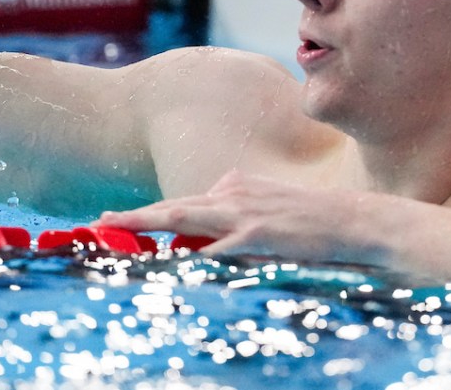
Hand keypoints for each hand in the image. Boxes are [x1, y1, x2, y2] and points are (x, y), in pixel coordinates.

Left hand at [98, 170, 388, 263]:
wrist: (352, 220)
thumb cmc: (314, 221)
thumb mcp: (270, 208)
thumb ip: (238, 214)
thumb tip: (210, 234)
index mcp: (235, 185)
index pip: (183, 202)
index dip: (148, 212)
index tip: (117, 218)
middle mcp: (233, 193)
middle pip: (173, 207)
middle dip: (134, 216)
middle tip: (98, 223)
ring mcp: (242, 213)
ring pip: (183, 220)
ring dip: (148, 228)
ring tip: (116, 234)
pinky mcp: (255, 235)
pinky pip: (213, 250)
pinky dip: (188, 258)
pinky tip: (166, 266)